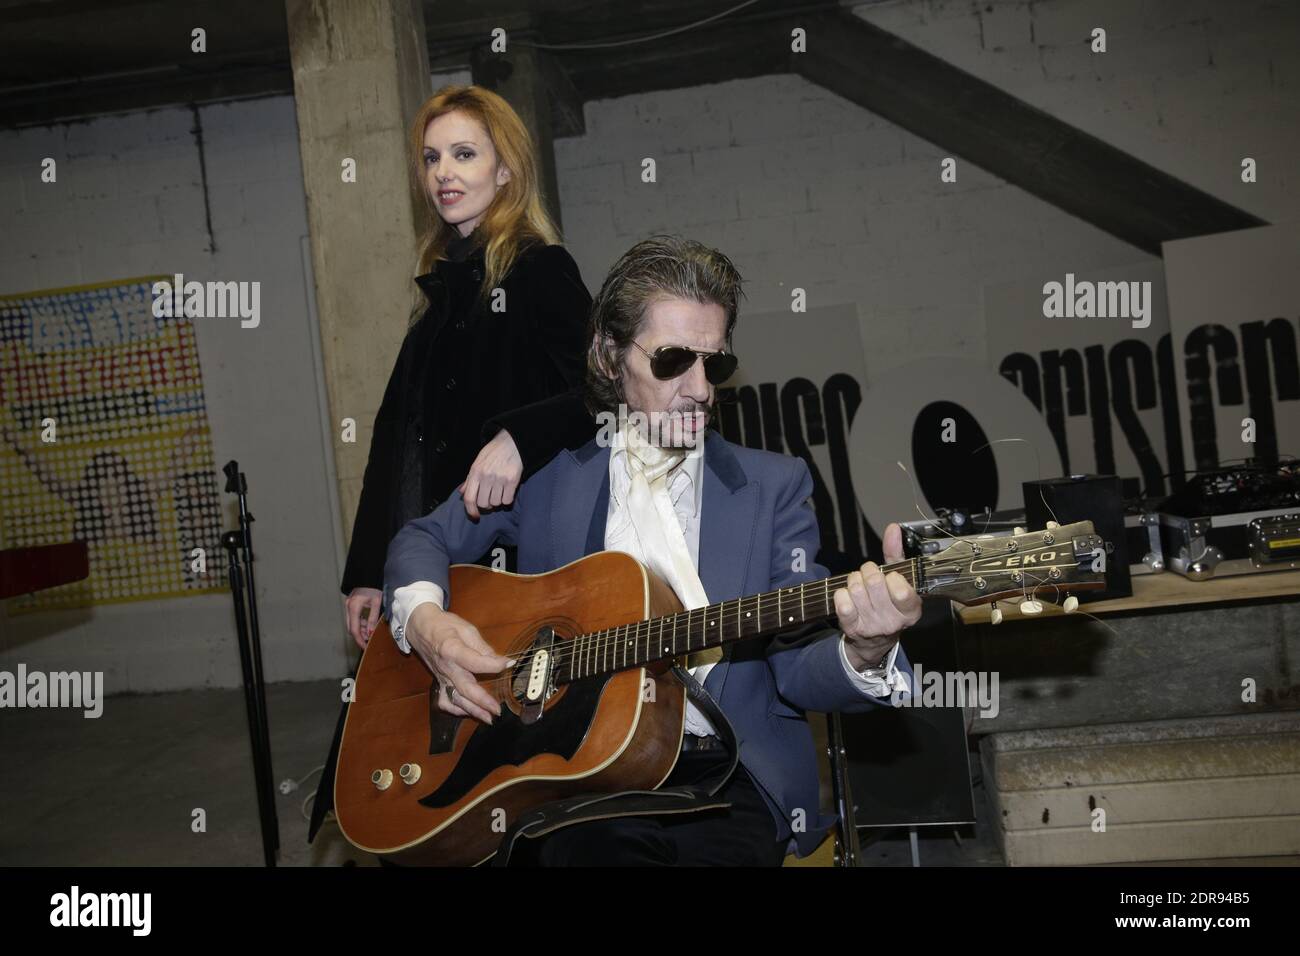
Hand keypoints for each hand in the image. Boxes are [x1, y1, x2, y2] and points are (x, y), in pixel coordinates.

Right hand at [343, 587, 382, 649]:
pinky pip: (352, 617)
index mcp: (354, 607)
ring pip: (351, 623)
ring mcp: (348, 605)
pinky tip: (367, 623)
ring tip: (370, 631)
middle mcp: (348, 607)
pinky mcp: (350, 604)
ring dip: (360, 629)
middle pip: (350, 627)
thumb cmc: (374, 587)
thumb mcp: (376, 603)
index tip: (365, 647)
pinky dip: (359, 622)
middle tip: (369, 640)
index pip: (354, 629)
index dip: (359, 640)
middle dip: (359, 635)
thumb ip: (372, 618)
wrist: (368, 574)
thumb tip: (370, 632)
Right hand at [405, 602, 513, 724]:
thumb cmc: (444, 625)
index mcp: (452, 650)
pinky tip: (468, 711)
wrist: (420, 627)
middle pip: (465, 688)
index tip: (509, 663)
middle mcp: (446, 668)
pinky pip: (445, 701)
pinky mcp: (439, 682)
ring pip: (456, 699)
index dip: (494, 664)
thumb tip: (499, 660)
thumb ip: (482, 647)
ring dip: (472, 711)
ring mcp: (442, 677)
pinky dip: (455, 709)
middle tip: (498, 709)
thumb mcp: (466, 628)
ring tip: (488, 718)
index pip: (475, 662)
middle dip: (483, 701)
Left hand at [459, 428, 522, 520]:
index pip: (469, 498)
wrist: (512, 441)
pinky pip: (508, 500)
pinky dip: (508, 499)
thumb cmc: (494, 452)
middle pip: (483, 503)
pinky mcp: (512, 480)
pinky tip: (508, 491)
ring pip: (496, 503)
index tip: (475, 517)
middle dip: (487, 505)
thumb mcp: (478, 461)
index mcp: (475, 472)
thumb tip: (461, 492)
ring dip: (498, 501)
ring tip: (500, 491)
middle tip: (491, 498)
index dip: (471, 511)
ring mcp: (500, 478)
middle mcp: (486, 476)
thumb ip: (470, 478)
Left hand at [834, 522, 921, 668]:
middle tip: (869, 575)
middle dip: (868, 571)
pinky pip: (842, 601)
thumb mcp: (900, 580)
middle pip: (874, 583)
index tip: (890, 578)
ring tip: (859, 585)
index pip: (901, 591)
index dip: (892, 577)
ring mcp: (872, 627)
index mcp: (911, 611)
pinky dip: (842, 593)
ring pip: (856, 589)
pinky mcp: (852, 628)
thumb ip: (896, 553)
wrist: (874, 640)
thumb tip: (892, 528)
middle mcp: (893, 622)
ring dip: (854, 580)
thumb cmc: (888, 603)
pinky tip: (848, 596)